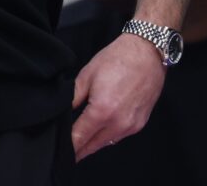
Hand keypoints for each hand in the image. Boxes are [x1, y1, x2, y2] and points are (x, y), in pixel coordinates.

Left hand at [71, 32, 166, 160]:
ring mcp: (131, 126)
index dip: (68, 146)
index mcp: (102, 111)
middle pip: (93, 146)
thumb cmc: (117, 59)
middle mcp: (118, 123)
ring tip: (80, 144)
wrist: (147, 53)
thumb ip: (73, 98)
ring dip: (93, 144)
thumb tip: (63, 113)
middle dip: (79, 149)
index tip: (59, 150)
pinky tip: (99, 132)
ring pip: (107, 143)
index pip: (79, 138)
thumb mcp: (87, 75)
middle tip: (67, 153)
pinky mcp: (140, 124)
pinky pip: (119, 137)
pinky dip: (108, 137)